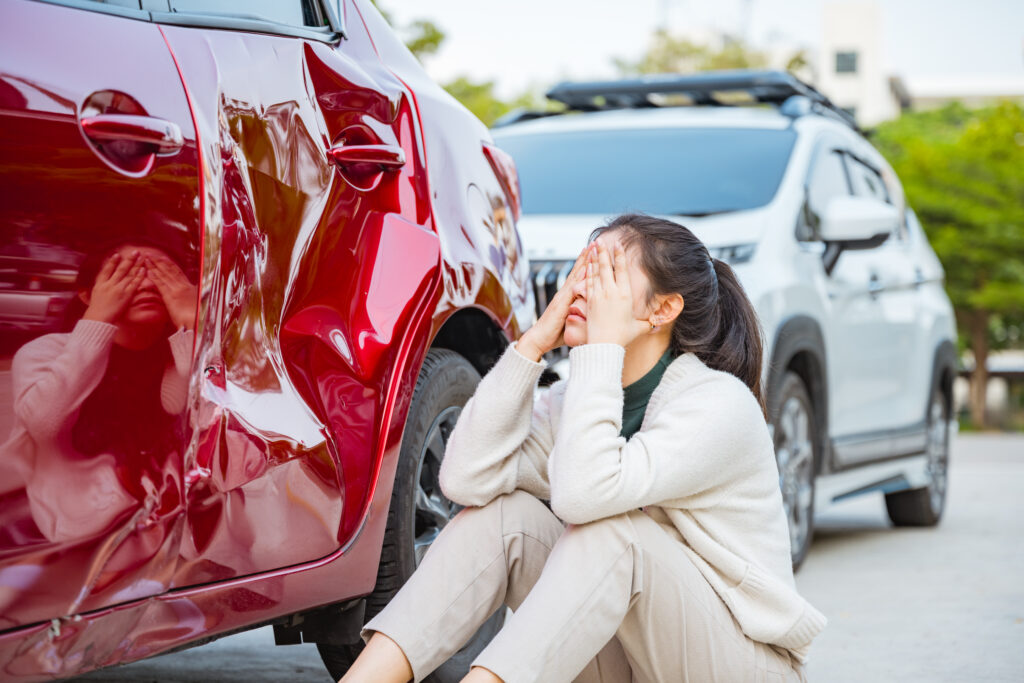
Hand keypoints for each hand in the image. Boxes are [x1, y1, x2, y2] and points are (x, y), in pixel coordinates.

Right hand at [83, 252, 143, 322]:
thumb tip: (100, 282)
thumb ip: (100, 287)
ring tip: (142, 256)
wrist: (98, 319)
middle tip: (135, 251)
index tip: (117, 254)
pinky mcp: (126, 295)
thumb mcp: (95, 295)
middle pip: (120, 269)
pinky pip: (134, 283)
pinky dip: (139, 275)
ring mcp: (118, 289)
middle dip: (128, 259)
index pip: (106, 270)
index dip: (112, 262)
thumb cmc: (97, 310)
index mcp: (100, 284)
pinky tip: (143, 269)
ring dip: (136, 264)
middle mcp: (109, 284)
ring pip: (129, 274)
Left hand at [145, 255, 196, 329]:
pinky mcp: (170, 298)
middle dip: (159, 261)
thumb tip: (197, 293)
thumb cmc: (200, 316)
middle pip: (169, 271)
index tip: (162, 257)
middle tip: (149, 254)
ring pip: (163, 275)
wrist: (199, 322)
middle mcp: (182, 286)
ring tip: (146, 259)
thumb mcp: (201, 303)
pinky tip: (148, 272)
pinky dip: (154, 278)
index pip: (177, 272)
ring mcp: (176, 291)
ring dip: (154, 266)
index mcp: (190, 287)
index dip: (169, 264)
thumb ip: (196, 296)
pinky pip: (161, 285)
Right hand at [517, 244, 592, 360]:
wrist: (538, 340)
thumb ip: (579, 316)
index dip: (586, 264)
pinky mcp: (561, 303)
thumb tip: (590, 316)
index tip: (594, 252)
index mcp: (567, 298)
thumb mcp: (571, 323)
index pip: (578, 277)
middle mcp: (564, 294)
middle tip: (595, 243)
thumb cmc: (554, 335)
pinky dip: (580, 277)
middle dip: (586, 257)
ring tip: (592, 248)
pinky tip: (587, 268)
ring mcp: (562, 297)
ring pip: (575, 275)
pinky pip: (573, 287)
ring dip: (584, 261)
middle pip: (577, 271)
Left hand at [585, 239, 649, 347]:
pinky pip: (588, 282)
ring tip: (594, 247)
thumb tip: (659, 322)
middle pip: (607, 267)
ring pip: (596, 272)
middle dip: (605, 252)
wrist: (604, 344)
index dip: (620, 256)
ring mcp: (599, 295)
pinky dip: (588, 271)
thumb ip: (648, 322)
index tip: (618, 245)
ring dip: (595, 258)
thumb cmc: (622, 337)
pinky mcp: (589, 301)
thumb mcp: (639, 327)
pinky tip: (587, 264)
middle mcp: (612, 292)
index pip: (622, 271)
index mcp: (625, 295)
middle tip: (601, 240)